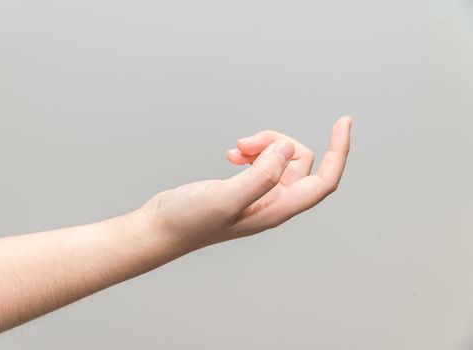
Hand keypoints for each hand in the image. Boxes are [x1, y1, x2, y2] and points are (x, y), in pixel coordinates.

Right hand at [139, 116, 351, 251]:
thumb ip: (260, 176)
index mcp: (277, 210)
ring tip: (236, 148)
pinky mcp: (246, 188)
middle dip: (277, 142)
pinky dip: (251, 151)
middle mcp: (274, 203)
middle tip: (245, 143)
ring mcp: (260, 195)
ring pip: (280, 158)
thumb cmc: (189, 221)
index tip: (343, 122)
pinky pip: (262, 161)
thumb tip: (287, 150)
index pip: (324, 181)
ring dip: (262, 144)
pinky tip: (233, 154)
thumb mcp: (225, 199)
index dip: (339, 152)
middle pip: (299, 162)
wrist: (162, 228)